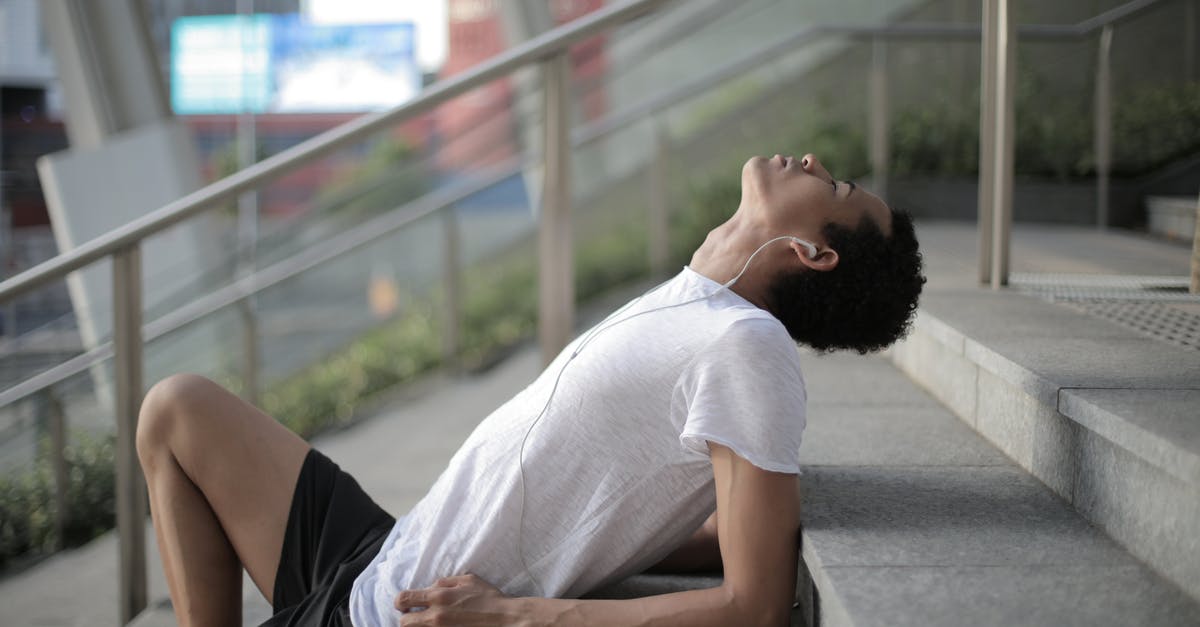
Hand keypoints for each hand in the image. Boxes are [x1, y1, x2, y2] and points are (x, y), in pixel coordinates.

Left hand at [396, 574, 529, 625]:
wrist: (505, 619)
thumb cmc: (489, 598)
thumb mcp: (468, 580)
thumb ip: (444, 582)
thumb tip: (430, 587)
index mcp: (439, 596)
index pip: (404, 599)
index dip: (400, 602)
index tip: (405, 604)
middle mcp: (436, 616)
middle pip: (404, 622)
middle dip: (407, 618)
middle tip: (416, 616)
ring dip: (419, 626)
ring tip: (428, 622)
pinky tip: (441, 626)